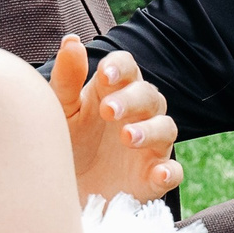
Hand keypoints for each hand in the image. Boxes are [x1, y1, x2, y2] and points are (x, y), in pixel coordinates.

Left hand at [51, 37, 179, 205]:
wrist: (65, 190)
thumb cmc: (68, 141)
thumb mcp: (61, 111)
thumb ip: (66, 79)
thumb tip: (72, 41)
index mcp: (113, 92)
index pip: (127, 67)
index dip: (120, 68)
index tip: (104, 76)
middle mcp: (137, 114)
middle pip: (149, 96)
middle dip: (132, 100)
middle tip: (108, 110)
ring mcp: (149, 146)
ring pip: (166, 128)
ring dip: (151, 130)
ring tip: (127, 138)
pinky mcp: (153, 177)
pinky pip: (173, 171)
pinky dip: (170, 172)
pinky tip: (159, 174)